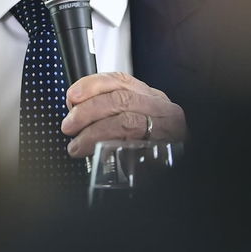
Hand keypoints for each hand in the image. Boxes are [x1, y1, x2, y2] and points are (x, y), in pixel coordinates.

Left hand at [60, 72, 186, 157]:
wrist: (181, 171)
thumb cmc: (153, 146)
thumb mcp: (137, 120)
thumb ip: (113, 112)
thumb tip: (76, 112)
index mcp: (151, 98)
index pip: (121, 80)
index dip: (93, 85)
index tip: (72, 95)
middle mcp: (162, 109)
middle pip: (121, 100)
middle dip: (88, 111)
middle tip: (69, 125)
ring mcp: (166, 130)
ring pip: (126, 121)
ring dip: (94, 132)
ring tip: (77, 145)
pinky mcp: (164, 152)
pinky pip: (134, 147)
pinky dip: (111, 148)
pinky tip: (97, 154)